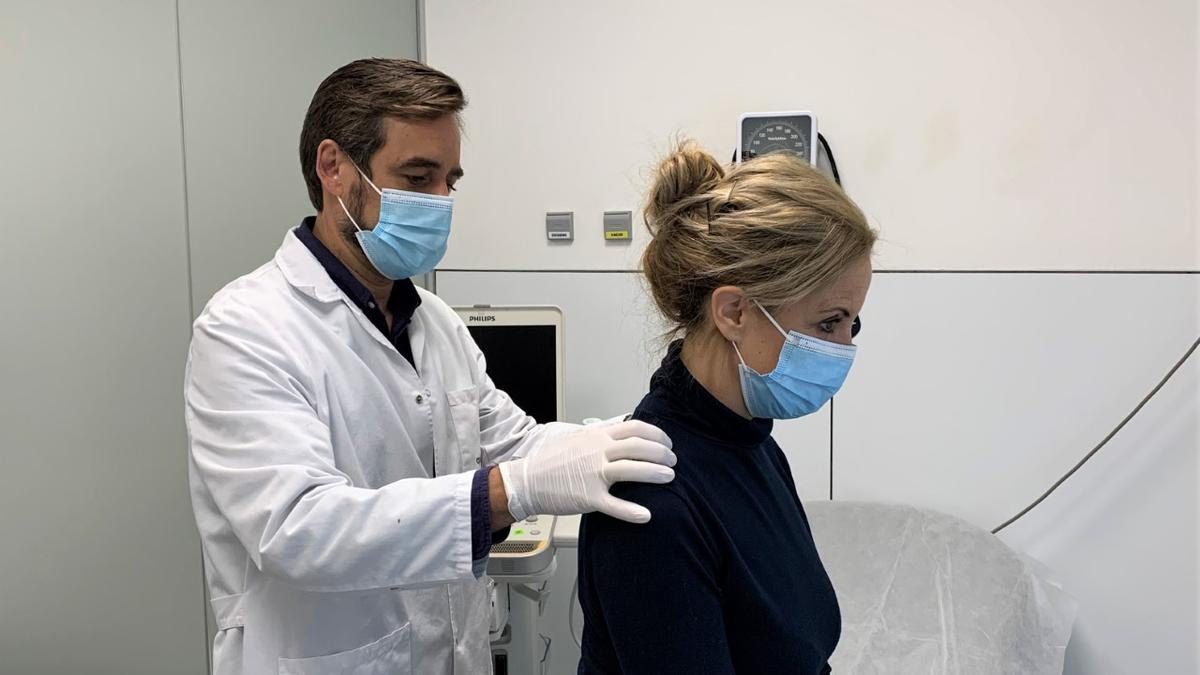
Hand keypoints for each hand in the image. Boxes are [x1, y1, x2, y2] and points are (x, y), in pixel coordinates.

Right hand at [498, 420, 675, 523]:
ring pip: (632, 470)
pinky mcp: (588, 497)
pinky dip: (632, 511)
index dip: (656, 434)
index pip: (635, 427)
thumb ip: (600, 433)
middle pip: (639, 446)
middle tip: (673, 461)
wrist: (526, 480)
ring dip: (656, 473)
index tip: (667, 443)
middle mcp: (597, 451)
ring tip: (670, 478)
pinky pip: (614, 505)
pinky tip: (646, 515)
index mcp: (596, 436)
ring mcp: (593, 474)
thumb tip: (622, 426)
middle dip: (662, 453)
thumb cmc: (550, 461)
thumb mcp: (576, 437)